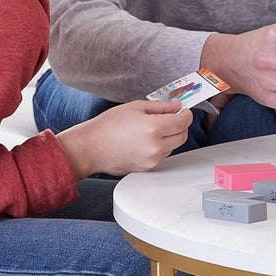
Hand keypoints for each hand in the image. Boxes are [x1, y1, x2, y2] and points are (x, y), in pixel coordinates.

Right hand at [57, 99, 190, 178]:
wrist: (89, 148)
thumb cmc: (107, 126)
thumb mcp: (135, 107)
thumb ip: (161, 107)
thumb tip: (178, 107)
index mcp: (153, 128)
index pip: (184, 122)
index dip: (186, 114)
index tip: (183, 110)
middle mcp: (155, 147)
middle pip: (183, 136)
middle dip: (180, 125)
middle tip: (171, 118)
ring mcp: (151, 160)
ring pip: (173, 146)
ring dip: (170, 137)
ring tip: (151, 129)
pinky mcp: (146, 169)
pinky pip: (162, 155)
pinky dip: (160, 147)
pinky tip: (145, 141)